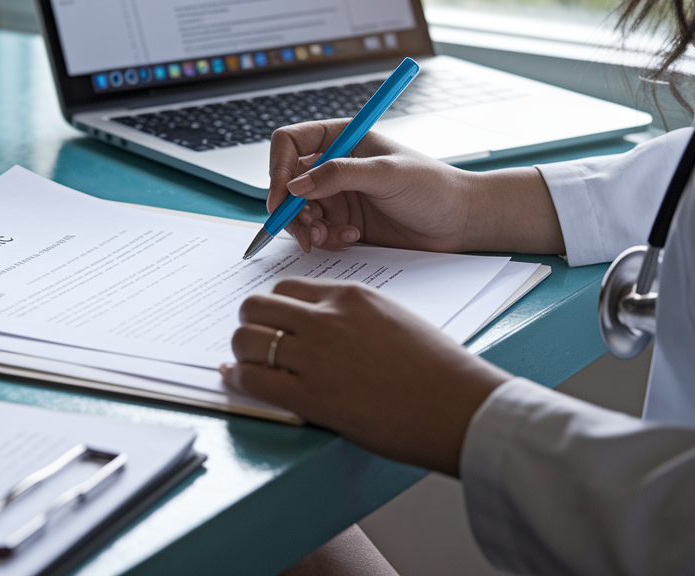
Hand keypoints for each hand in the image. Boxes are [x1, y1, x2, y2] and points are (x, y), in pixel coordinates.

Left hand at [221, 278, 510, 475]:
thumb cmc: (439, 370)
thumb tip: (325, 329)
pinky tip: (236, 380)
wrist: (459, 406)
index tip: (272, 323)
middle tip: (253, 341)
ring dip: (240, 350)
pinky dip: (237, 378)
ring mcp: (315, 356)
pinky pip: (253, 378)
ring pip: (247, 338)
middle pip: (257, 306)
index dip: (274, 308)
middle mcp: (326, 319)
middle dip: (250, 323)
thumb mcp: (394, 320)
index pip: (287, 289)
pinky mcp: (310, 395)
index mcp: (349, 296)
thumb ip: (355, 317)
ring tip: (246, 363)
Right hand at [268, 123, 564, 255]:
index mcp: (342, 137)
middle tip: (306, 229)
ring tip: (329, 237)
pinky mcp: (344, 221)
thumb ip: (339, 175)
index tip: (282, 196)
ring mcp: (338, 194)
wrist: (461, 222)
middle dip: (290, 208)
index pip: (289, 143)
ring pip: (298, 211)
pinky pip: (317, 231)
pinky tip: (351, 238)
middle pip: (287, 182)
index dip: (278, 168)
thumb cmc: (434, 187)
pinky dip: (326, 238)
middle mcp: (334, 164)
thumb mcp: (386, 174)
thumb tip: (295, 186)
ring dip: (307, 227)